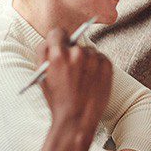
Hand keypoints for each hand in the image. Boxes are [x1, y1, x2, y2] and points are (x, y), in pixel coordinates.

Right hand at [38, 29, 113, 150]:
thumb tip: (50, 41)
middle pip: (75, 43)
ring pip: (89, 51)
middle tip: (72, 68)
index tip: (60, 45)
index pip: (58, 32)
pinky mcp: (107, 65)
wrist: (77, 118)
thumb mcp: (42, 77)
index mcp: (58, 55)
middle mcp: (77, 53)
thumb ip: (43, 55)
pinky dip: (97, 66)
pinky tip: (92, 80)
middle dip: (72, 52)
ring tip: (82, 78)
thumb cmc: (57, 100)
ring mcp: (94, 58)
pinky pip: (101, 58)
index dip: (57, 39)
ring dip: (86, 60)